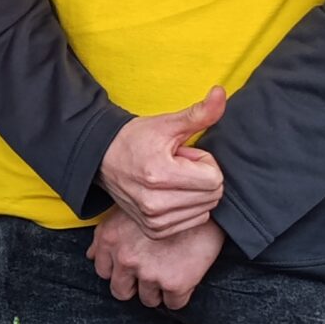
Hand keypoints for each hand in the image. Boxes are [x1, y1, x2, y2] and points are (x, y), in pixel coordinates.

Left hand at [89, 211, 222, 310]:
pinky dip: (178, 296)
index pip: (102, 271)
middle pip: (120, 291)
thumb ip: (107, 236)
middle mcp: (125, 257)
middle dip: (134, 286)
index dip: (118, 271)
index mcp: (110, 239)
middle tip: (151, 274)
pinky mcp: (174, 283)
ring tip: (170, 271)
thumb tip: (92, 255)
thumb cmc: (169, 205)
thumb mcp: (129, 211)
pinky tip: (185, 278)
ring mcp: (149, 272)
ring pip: (147, 299)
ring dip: (158, 291)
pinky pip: (173, 304)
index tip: (130, 269)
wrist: (209, 206)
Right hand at [98, 86, 225, 236]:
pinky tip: (169, 194)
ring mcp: (154, 220)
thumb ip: (199, 113)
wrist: (103, 160)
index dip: (204, 161)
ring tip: (172, 180)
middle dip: (202, 177)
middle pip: (213, 195)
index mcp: (160, 175)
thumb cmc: (136, 139)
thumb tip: (221, 92)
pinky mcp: (154, 231)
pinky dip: (189, 208)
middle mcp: (155, 204)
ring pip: (206, 209)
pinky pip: (194, 221)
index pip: (214, 178)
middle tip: (178, 167)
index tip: (183, 155)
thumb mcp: (167, 123)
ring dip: (196, 193)